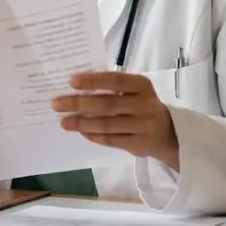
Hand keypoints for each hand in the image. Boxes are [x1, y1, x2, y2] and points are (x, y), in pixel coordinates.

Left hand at [53, 71, 180, 170]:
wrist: (169, 133)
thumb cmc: (141, 105)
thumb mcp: (135, 92)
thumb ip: (112, 88)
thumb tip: (76, 88)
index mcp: (142, 86)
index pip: (116, 80)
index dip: (94, 81)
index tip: (71, 82)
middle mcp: (145, 105)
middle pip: (107, 104)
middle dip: (79, 104)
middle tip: (57, 104)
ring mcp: (144, 126)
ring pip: (107, 125)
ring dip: (82, 123)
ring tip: (64, 122)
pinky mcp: (139, 145)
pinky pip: (111, 140)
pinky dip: (93, 135)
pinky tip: (81, 132)